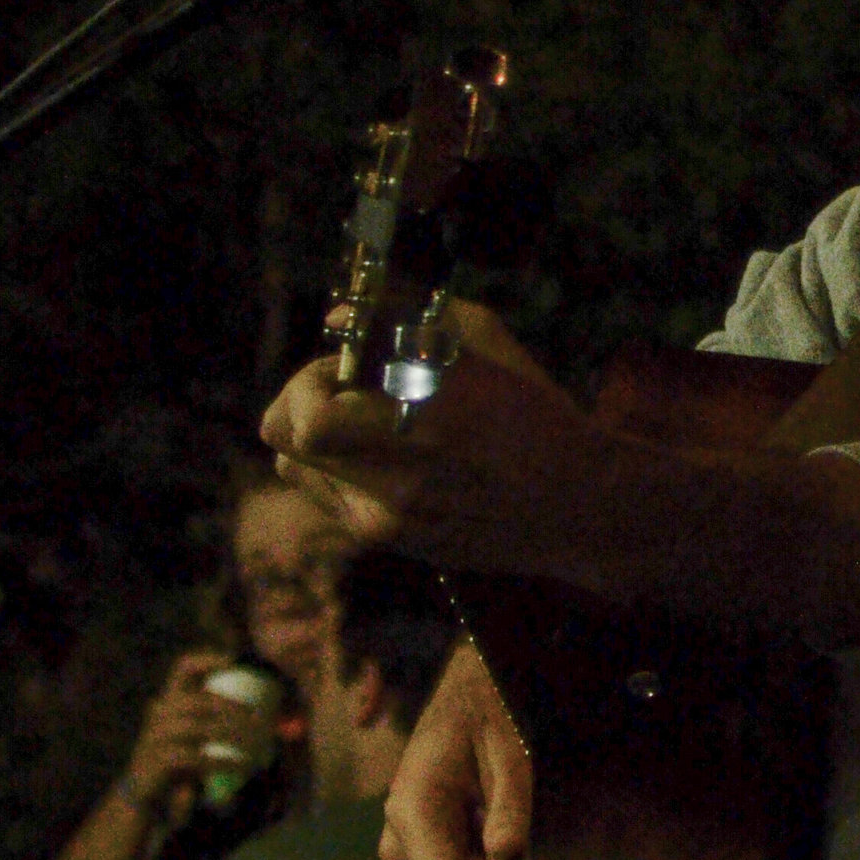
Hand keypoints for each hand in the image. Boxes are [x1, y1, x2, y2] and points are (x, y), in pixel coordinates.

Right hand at [122, 653, 273, 813]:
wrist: (145, 795)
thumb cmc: (178, 763)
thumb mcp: (196, 739)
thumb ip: (219, 725)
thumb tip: (267, 717)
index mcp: (170, 700)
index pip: (183, 668)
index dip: (207, 659)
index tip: (233, 659)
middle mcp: (160, 713)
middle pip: (200, 700)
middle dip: (234, 708)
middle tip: (261, 721)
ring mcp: (156, 736)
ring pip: (198, 726)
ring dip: (232, 733)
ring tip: (257, 744)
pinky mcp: (158, 761)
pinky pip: (195, 757)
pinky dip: (223, 761)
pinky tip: (243, 766)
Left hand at [262, 306, 602, 575]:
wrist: (577, 505)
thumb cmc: (534, 413)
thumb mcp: (483, 343)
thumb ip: (403, 315)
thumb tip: (337, 317)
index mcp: (424, 424)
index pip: (308, 414)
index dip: (317, 377)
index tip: (352, 365)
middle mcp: (396, 483)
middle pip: (282, 436)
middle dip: (306, 397)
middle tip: (350, 387)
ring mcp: (389, 523)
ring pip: (292, 466)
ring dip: (317, 434)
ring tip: (370, 422)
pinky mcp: (391, 544)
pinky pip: (325, 495)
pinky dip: (338, 465)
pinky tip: (388, 454)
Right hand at [379, 641, 532, 859]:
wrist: (470, 685)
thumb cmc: (493, 708)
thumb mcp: (513, 751)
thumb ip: (510, 804)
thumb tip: (505, 857)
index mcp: (413, 806)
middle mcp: (397, 829)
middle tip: (534, 842)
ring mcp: (401, 835)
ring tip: (513, 821)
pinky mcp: (414, 836)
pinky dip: (480, 858)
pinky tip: (497, 821)